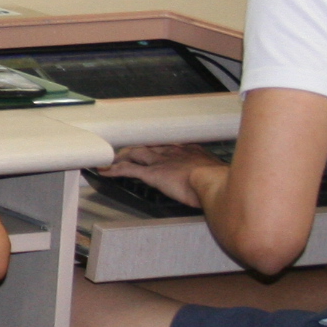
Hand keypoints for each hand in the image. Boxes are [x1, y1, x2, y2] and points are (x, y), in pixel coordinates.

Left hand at [103, 142, 225, 207]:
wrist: (215, 182)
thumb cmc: (222, 181)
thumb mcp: (218, 173)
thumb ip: (211, 174)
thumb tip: (216, 182)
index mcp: (189, 150)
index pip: (167, 144)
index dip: (157, 145)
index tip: (152, 146)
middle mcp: (172, 152)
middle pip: (148, 145)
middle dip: (136, 148)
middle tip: (126, 151)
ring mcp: (160, 161)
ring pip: (135, 153)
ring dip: (122, 156)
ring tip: (111, 159)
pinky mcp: (152, 173)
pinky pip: (128, 169)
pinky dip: (115, 169)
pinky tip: (105, 171)